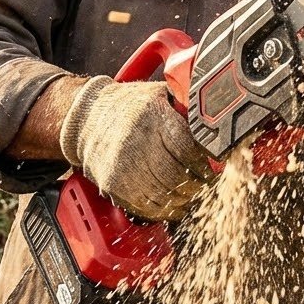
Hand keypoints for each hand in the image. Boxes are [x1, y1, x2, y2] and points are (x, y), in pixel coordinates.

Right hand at [59, 76, 214, 219]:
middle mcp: (136, 141)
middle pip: (176, 175)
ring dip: (185, 198)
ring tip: (193, 191)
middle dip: (198, 183)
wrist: (86, 119)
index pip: (186, 147)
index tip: (215, 166)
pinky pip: (146, 207)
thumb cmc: (130, 105)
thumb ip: (187, 106)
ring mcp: (122, 166)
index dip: (205, 162)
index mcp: (151, 115)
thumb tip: (217, 123)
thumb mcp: (160, 93)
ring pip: (163, 194)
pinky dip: (166, 210)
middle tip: (208, 181)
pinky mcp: (113, 185)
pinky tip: (175, 203)